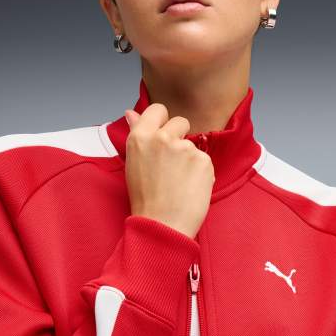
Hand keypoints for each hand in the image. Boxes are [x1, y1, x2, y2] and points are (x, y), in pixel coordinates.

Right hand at [124, 104, 214, 238]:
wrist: (162, 225)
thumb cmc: (145, 199)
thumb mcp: (134, 163)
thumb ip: (136, 133)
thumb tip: (131, 113)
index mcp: (140, 137)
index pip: (158, 109)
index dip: (162, 121)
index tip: (163, 136)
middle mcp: (162, 138)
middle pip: (180, 122)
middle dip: (180, 137)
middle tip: (172, 163)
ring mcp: (185, 148)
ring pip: (193, 145)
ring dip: (190, 159)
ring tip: (180, 182)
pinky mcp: (203, 160)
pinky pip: (205, 160)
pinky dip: (201, 172)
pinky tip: (191, 187)